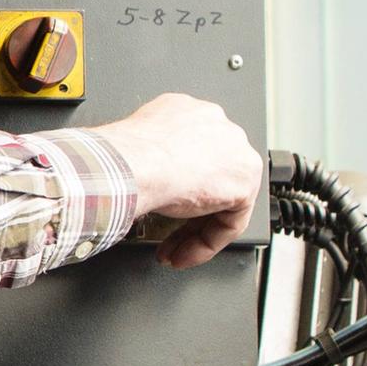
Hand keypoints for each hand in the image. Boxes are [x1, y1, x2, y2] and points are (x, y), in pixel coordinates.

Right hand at [94, 93, 261, 268]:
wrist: (131, 164)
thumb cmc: (123, 156)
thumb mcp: (134, 149)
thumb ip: (149, 158)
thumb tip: (138, 180)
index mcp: (189, 112)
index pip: (192, 157)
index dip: (176, 190)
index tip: (159, 208)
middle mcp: (217, 128)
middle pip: (210, 180)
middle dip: (186, 216)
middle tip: (166, 238)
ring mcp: (235, 153)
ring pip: (221, 202)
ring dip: (194, 232)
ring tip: (173, 251)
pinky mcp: (243, 182)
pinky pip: (230, 221)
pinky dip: (206, 243)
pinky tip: (184, 253)